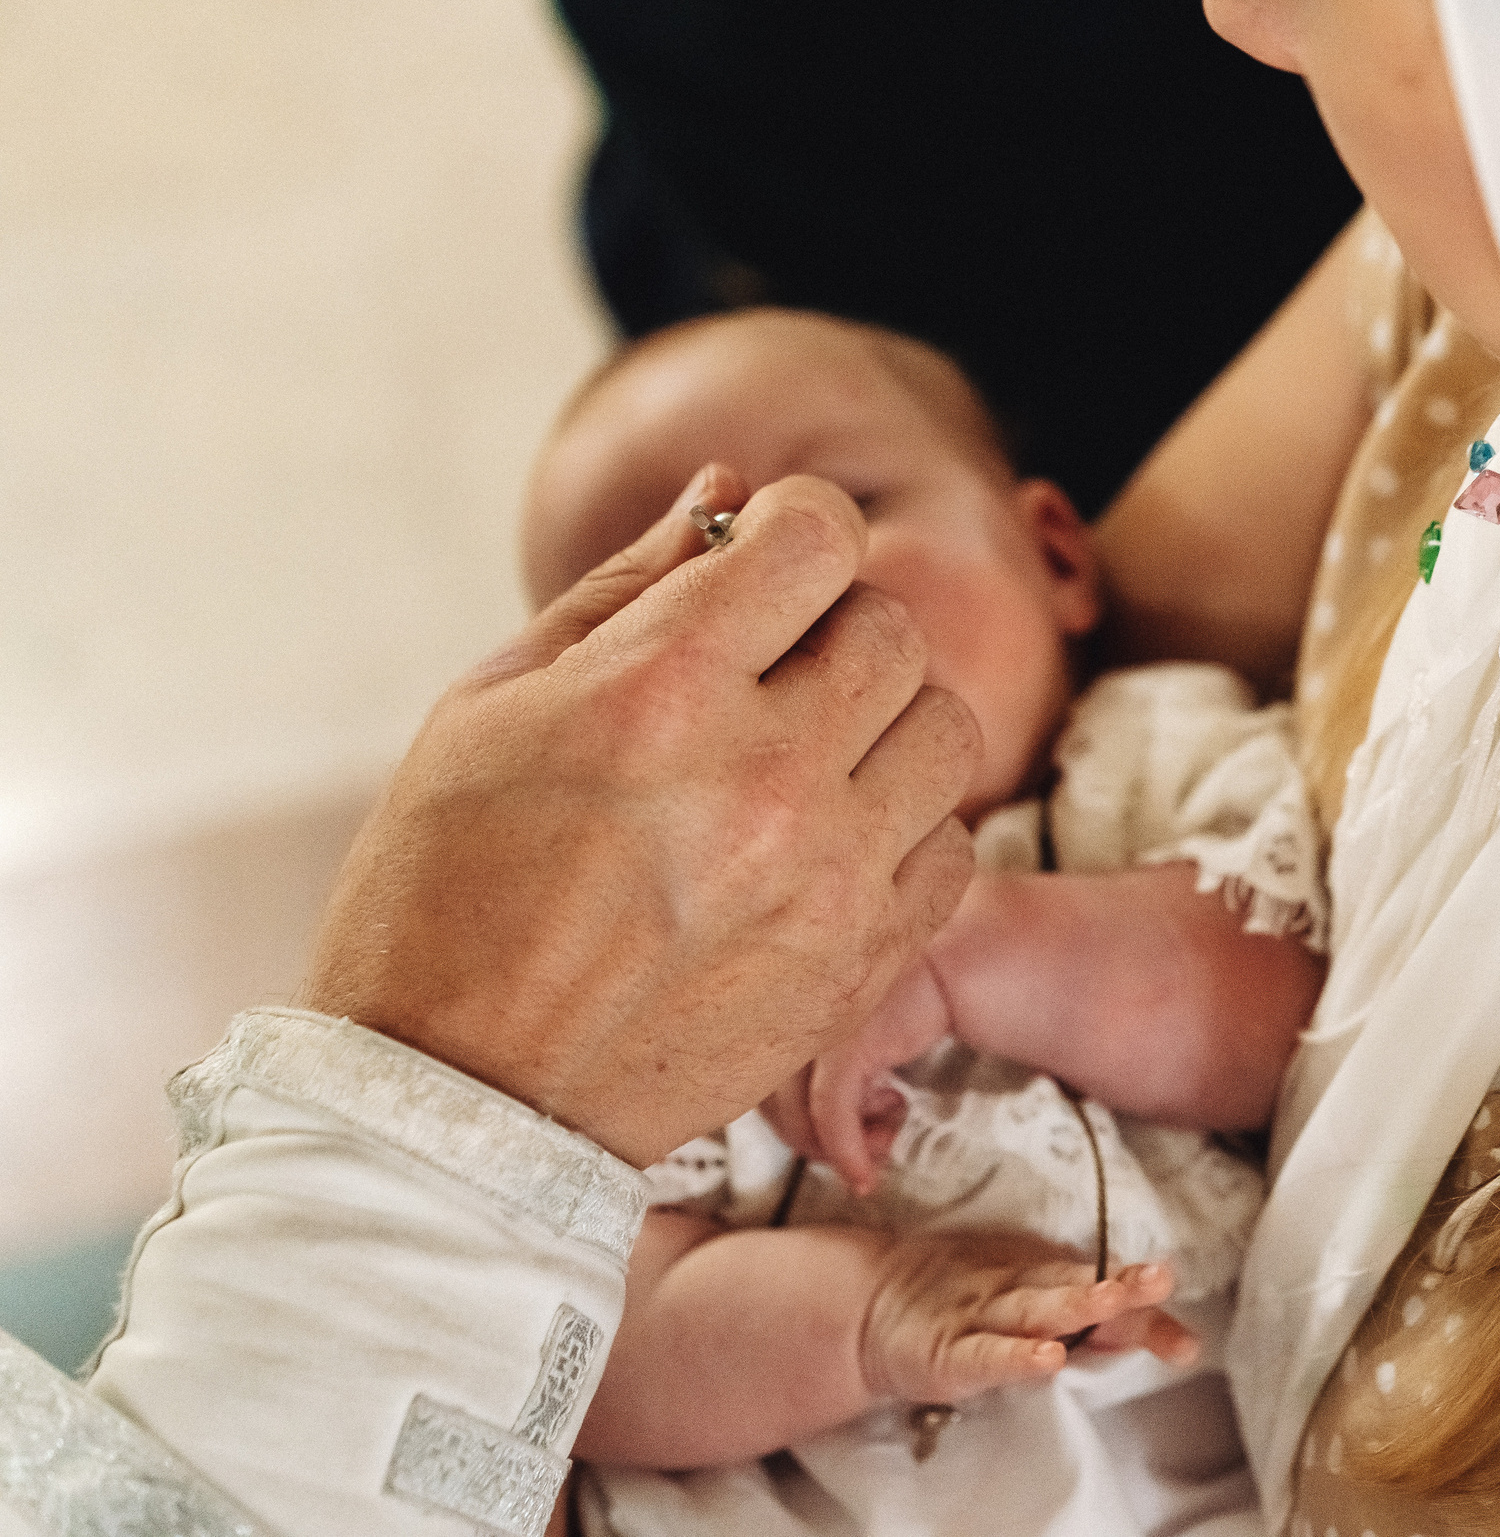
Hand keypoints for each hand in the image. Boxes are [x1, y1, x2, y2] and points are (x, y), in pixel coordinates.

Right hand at [300, 466, 980, 1165]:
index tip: (762, 561)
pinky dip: (903, 831)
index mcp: (659, 690)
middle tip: (768, 673)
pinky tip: (824, 846)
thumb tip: (728, 497)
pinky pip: (953, 847)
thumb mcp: (491, 707)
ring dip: (884, 725)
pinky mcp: (861, 962)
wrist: (461, 1104)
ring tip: (804, 760)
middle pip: (892, 628)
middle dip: (835, 627)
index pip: (818, 535)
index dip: (794, 526)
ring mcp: (826, 876)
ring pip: (946, 730)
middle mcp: (764, 774)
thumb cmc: (445, 892)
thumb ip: (627, 588)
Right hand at [861, 1235, 1196, 1406]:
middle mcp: (1019, 1291)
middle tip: (1159, 1279)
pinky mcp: (949, 1349)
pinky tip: (1047, 1358)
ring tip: (1113, 1298)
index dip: (1144, 1317)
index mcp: (1044, 1280)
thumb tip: (1169, 1335)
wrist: (871, 1304)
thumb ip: (1088, 1324)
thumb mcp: (1023, 1313)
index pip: (1104, 1296)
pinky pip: (986, 1355)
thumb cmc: (959, 1307)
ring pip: (1035, 1309)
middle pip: (1075, 1289)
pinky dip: (1017, 1356)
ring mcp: (982, 1315)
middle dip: (1119, 1290)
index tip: (1186, 1342)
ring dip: (1076, 1303)